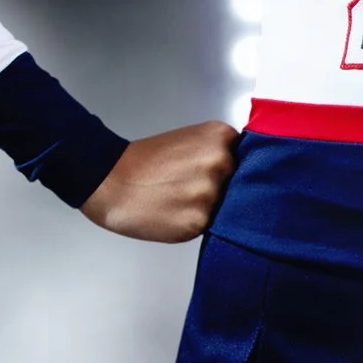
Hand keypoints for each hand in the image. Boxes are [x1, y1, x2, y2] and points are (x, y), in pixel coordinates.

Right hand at [81, 121, 238, 241]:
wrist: (109, 181)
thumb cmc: (147, 163)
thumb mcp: (192, 141)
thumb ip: (220, 152)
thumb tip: (248, 172)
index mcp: (219, 137)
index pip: (252, 157)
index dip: (237, 169)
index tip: (221, 173)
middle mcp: (219, 162)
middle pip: (243, 183)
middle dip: (225, 188)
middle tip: (192, 187)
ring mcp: (210, 193)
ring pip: (227, 206)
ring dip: (210, 207)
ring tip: (181, 199)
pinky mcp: (199, 221)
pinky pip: (210, 225)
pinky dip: (195, 222)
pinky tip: (176, 212)